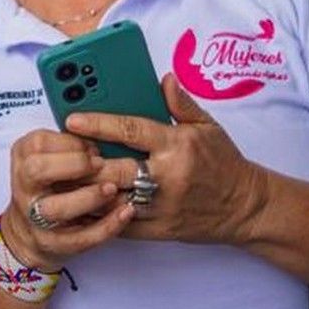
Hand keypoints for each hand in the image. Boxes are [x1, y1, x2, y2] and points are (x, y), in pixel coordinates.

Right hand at [0, 126, 137, 268]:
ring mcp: (35, 218)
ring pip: (57, 208)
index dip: (69, 142)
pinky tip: (125, 213)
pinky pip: (80, 238)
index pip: (38, 143)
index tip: (91, 145)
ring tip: (113, 189)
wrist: (28, 233)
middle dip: (73, 164)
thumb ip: (71, 147)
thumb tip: (104, 138)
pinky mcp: (52, 243)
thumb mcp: (50, 158)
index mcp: (24, 160)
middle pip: (37, 170)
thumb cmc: (48, 188)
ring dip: (89, 197)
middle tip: (99, 164)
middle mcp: (25, 187)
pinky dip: (106, 226)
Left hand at [69, 73, 264, 245]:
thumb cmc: (224, 164)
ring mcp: (163, 206)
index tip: (72, 119)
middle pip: (115, 168)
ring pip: (114, 198)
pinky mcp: (160, 230)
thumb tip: (163, 79)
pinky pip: (121, 226)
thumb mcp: (208, 127)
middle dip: (85, 162)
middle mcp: (168, 176)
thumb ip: (181, 104)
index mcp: (177, 145)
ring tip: (63, 178)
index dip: (98, 123)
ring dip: (87, 189)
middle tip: (62, 153)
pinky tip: (80, 206)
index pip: (131, 130)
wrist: (246, 207)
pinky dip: (99, 217)